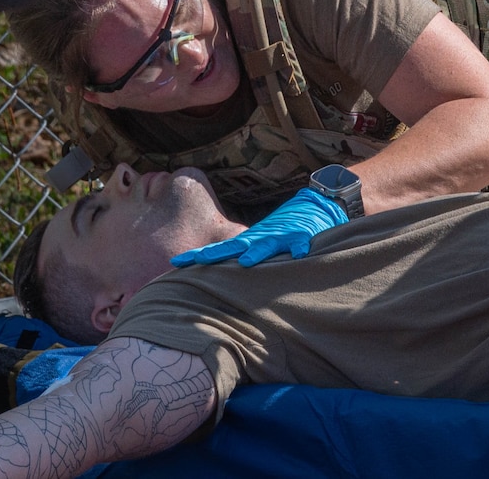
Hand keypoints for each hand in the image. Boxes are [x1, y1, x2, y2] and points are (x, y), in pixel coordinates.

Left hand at [170, 188, 348, 266]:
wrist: (312, 207)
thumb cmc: (281, 233)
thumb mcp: (257, 244)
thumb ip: (240, 257)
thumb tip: (213, 281)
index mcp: (247, 242)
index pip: (217, 250)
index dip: (197, 256)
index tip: (175, 263)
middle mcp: (259, 238)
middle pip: (234, 247)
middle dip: (216, 255)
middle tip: (198, 262)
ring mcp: (280, 237)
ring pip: (266, 245)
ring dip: (256, 252)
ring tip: (246, 262)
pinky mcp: (302, 236)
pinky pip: (301, 243)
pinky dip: (300, 248)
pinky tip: (299, 256)